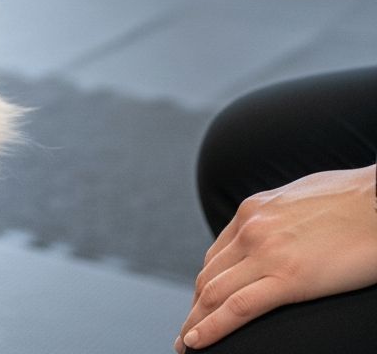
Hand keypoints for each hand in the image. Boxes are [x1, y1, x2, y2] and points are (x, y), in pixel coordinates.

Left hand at [176, 165, 376, 350]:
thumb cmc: (353, 200)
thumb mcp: (300, 201)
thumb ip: (279, 220)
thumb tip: (281, 233)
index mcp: (252, 211)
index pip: (216, 256)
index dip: (204, 287)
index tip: (199, 307)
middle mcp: (250, 229)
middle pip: (209, 277)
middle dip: (194, 309)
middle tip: (185, 335)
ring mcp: (265, 251)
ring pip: (213, 293)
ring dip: (195, 321)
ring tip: (187, 345)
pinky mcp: (289, 277)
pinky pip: (238, 307)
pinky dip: (212, 327)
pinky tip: (198, 342)